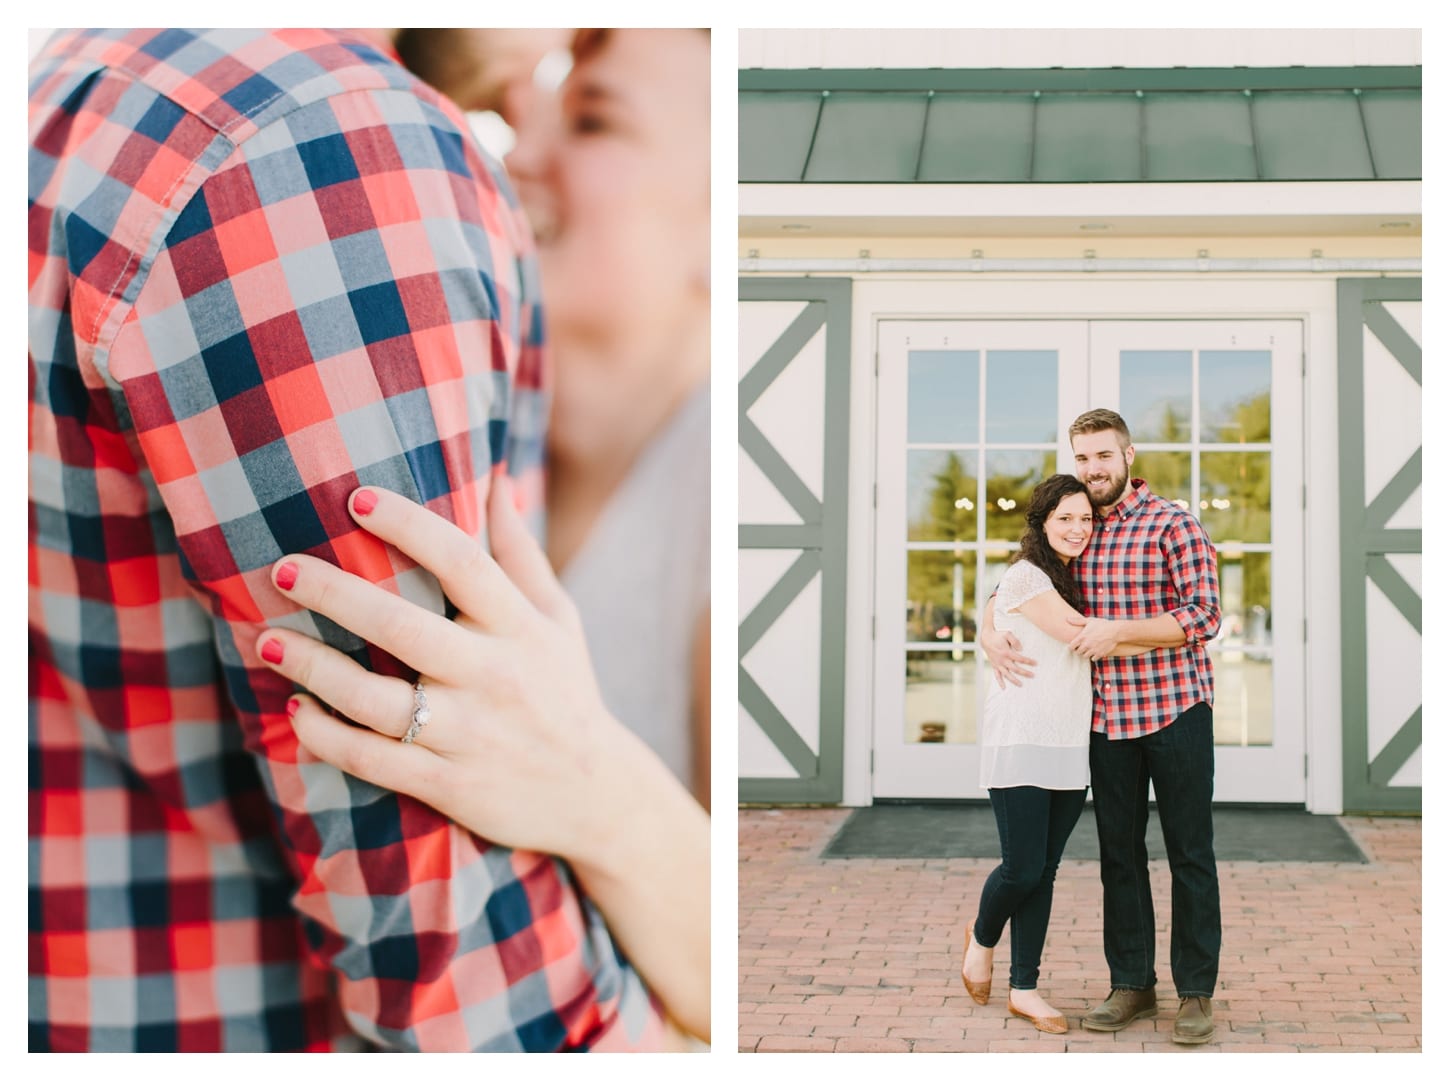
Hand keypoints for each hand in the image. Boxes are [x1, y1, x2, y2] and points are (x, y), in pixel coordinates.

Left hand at [255, 479, 623, 867]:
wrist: (594, 795)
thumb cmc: (565, 691)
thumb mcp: (557, 618)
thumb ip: (520, 552)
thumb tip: (496, 478)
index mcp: (521, 627)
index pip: (462, 562)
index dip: (409, 526)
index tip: (357, 498)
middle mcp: (495, 676)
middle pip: (401, 626)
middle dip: (334, 593)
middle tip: (282, 569)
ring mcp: (469, 733)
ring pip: (374, 700)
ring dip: (313, 668)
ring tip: (266, 639)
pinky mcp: (449, 785)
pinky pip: (373, 760)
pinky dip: (326, 737)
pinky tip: (295, 710)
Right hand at [980, 627, 1035, 688]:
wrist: (986, 638)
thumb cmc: (998, 635)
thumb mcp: (1007, 634)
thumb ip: (1015, 641)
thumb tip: (1021, 649)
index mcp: (1006, 652)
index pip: (1020, 659)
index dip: (1028, 661)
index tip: (1036, 663)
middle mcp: (1002, 660)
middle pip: (1015, 669)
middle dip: (1024, 673)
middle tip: (1033, 676)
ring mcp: (998, 664)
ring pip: (1007, 674)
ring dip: (1014, 680)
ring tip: (1021, 685)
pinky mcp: (994, 666)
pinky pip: (997, 675)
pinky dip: (1000, 682)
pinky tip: (1004, 688)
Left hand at [1067, 614, 1119, 660]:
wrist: (1115, 631)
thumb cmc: (1102, 624)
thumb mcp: (1089, 621)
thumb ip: (1078, 621)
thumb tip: (1067, 619)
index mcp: (1082, 637)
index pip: (1071, 647)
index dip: (1072, 646)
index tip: (1074, 645)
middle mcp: (1086, 645)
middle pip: (1078, 652)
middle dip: (1079, 650)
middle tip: (1082, 646)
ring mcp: (1093, 650)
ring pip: (1085, 656)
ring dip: (1086, 653)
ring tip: (1089, 649)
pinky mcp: (1100, 654)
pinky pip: (1093, 659)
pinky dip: (1093, 656)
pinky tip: (1095, 651)